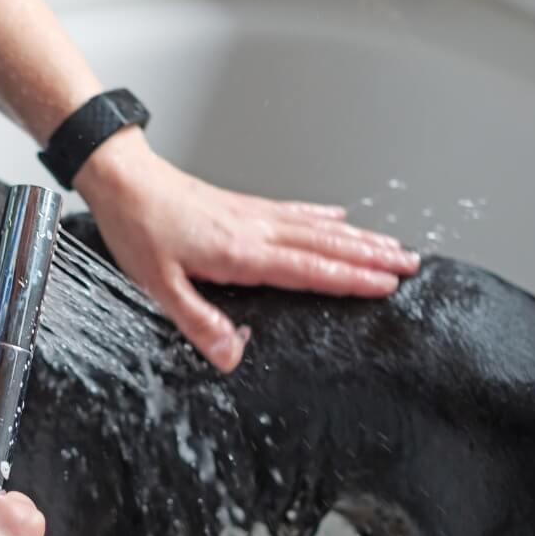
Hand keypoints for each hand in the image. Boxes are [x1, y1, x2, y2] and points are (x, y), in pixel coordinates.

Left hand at [76, 129, 420, 371]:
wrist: (124, 181)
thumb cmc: (138, 229)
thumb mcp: (159, 287)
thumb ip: (200, 322)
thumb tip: (232, 355)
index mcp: (240, 253)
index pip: (308, 269)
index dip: (350, 279)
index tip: (386, 286)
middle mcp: (254, 230)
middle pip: (326, 245)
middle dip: (372, 256)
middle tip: (410, 264)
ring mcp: (252, 215)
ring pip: (318, 227)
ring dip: (358, 237)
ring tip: (391, 245)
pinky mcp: (242, 206)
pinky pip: (293, 211)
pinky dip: (320, 217)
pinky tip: (338, 218)